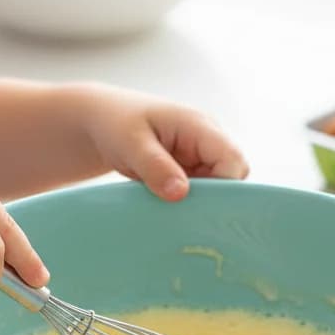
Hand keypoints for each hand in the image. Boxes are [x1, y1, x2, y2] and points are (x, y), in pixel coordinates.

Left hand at [81, 86, 248, 200]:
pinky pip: (199, 193)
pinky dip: (186, 203)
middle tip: (180, 212)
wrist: (101, 121)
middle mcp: (207, 140)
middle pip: (231, 177)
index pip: (233, 160)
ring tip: (167, 209)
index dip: (224, 186)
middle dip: (211, 198)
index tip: (195, 206)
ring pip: (216, 189)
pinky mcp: (189, 171)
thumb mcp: (131, 143)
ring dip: (196, 203)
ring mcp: (199, 157)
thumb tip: (181, 193)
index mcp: (199, 126)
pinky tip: (166, 208)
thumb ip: (155, 166)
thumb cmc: (115, 123)